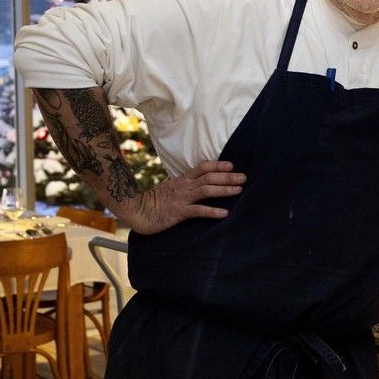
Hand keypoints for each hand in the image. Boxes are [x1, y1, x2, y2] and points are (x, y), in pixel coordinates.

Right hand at [120, 160, 245, 233]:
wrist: (134, 210)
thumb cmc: (153, 202)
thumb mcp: (170, 189)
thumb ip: (185, 185)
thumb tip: (199, 183)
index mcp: (182, 180)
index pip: (202, 168)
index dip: (217, 165)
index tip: (232, 165)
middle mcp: (184, 187)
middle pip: (209, 178)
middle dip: (227, 176)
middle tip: (244, 177)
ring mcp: (181, 199)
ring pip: (206, 190)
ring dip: (224, 189)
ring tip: (239, 190)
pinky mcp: (178, 212)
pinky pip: (198, 211)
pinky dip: (212, 211)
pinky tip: (224, 213)